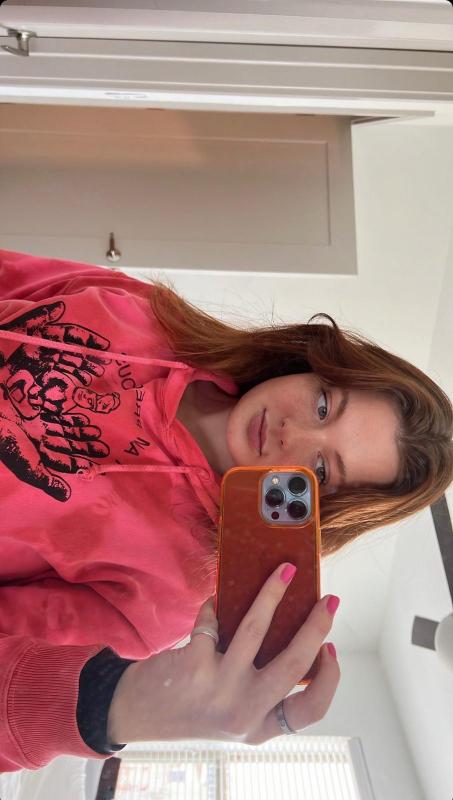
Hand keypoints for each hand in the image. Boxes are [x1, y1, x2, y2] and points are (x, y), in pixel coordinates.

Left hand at [106, 563, 339, 745]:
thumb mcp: (235, 712)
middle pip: (294, 664)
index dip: (329, 677)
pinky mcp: (195, 665)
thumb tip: (294, 629)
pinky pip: (215, 620)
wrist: (139, 712)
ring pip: (257, 630)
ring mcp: (220, 689)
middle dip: (316, 625)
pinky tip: (216, 600)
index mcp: (260, 726)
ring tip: (285, 570)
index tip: (332, 647)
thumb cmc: (195, 704)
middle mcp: (244, 713)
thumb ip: (264, 687)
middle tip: (328, 600)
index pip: (311, 709)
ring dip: (274, 592)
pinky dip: (216, 605)